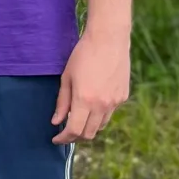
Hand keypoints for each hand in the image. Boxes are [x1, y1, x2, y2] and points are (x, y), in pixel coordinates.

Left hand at [52, 28, 130, 143]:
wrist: (109, 39)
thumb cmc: (83, 55)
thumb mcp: (66, 77)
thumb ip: (62, 102)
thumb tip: (56, 122)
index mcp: (84, 100)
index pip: (74, 130)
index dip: (63, 138)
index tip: (56, 139)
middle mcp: (101, 105)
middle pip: (89, 134)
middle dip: (75, 137)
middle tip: (65, 132)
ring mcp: (114, 102)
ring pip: (100, 126)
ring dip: (88, 128)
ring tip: (78, 121)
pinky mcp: (122, 97)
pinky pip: (109, 114)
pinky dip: (99, 116)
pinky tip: (92, 107)